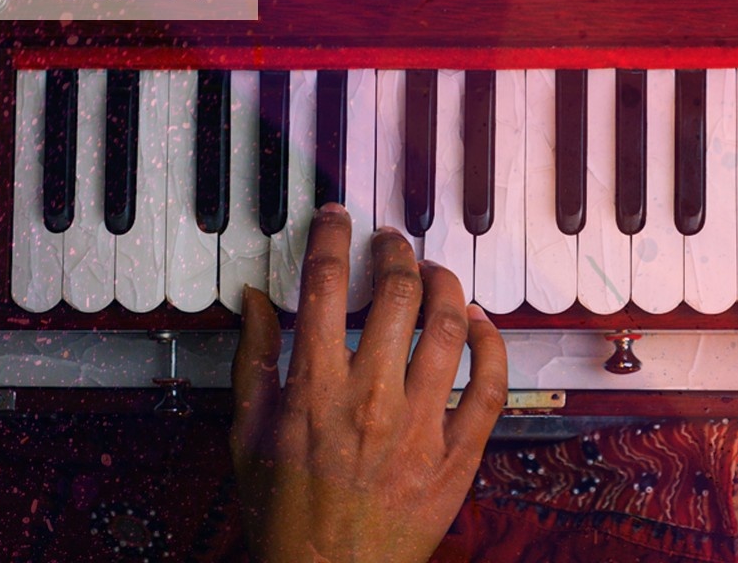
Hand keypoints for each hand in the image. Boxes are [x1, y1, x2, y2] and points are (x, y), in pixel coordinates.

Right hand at [231, 203, 508, 562]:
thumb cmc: (282, 517)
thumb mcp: (246, 437)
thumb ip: (252, 362)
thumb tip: (255, 301)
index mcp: (314, 389)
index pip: (326, 285)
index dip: (333, 238)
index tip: (339, 220)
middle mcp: (371, 398)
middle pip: (397, 294)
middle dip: (395, 252)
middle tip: (392, 242)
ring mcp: (421, 426)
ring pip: (449, 327)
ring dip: (445, 285)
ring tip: (435, 273)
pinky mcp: (457, 455)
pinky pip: (491, 386)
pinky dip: (491, 344)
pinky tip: (481, 324)